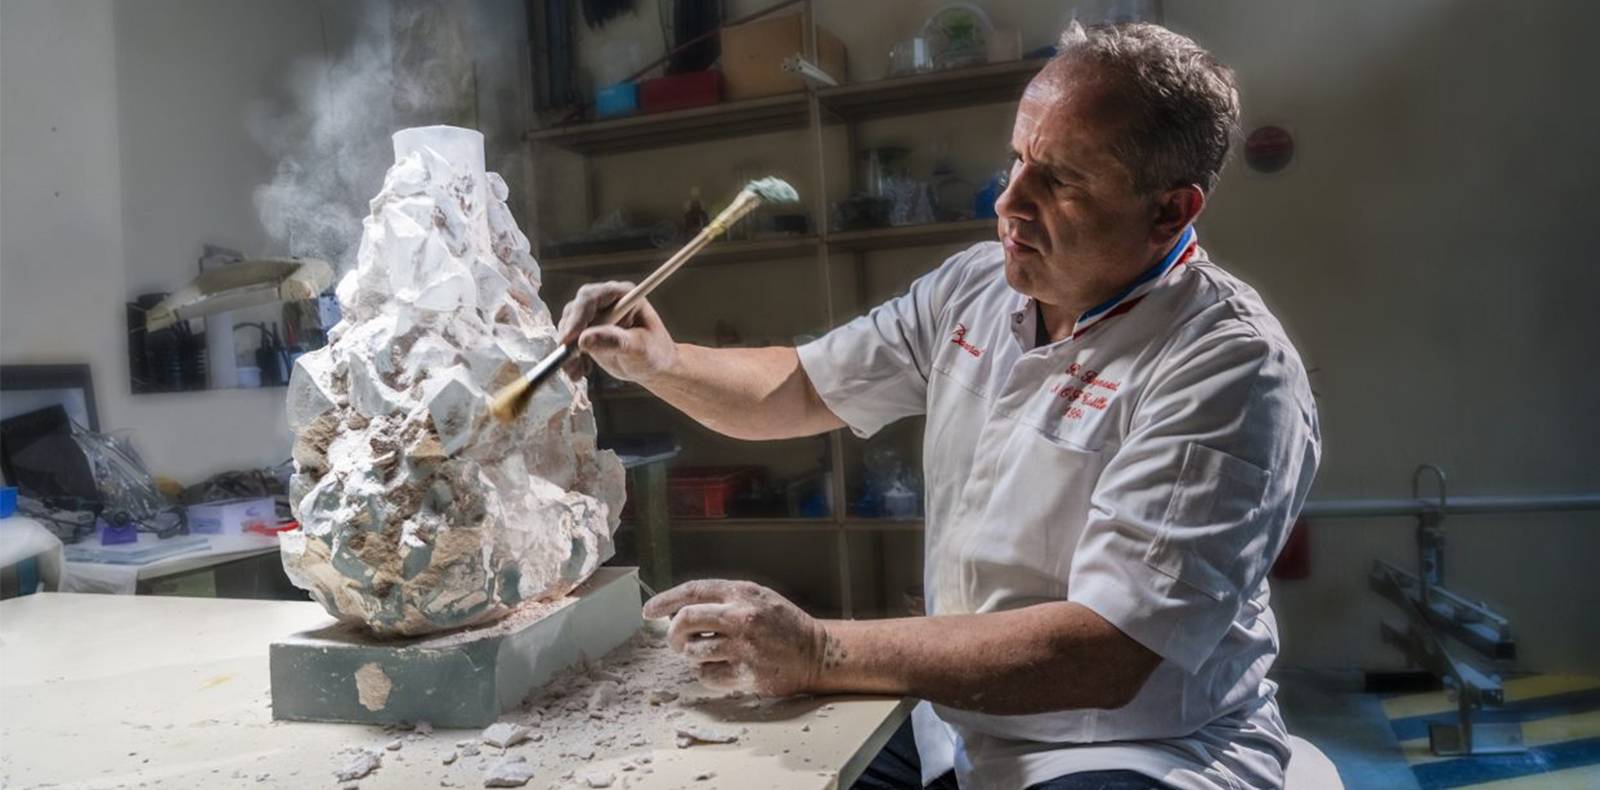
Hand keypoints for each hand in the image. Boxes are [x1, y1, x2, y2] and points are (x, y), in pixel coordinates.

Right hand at [556, 281, 676, 383]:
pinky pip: (569, 341)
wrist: (654, 366)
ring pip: (568, 326)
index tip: (570, 338)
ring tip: (576, 371)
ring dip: (567, 350)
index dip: (578, 316)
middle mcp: (605, 301)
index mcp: (622, 295)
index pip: (592, 298)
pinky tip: (578, 372)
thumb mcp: (639, 348)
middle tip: (568, 357)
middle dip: (569, 335)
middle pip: (575, 310)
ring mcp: (594, 316)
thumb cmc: (655, 353)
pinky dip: (569, 358)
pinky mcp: (587, 331)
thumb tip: (584, 339)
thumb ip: (614, 342)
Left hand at [643, 579, 827, 696]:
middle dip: (673, 633)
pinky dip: (708, 674)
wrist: (816, 652)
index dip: (665, 600)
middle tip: (676, 642)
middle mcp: (741, 616)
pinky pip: (707, 676)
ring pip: (693, 651)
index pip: (692, 591)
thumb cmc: (782, 624)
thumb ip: (723, 600)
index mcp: (741, 593)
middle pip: (685, 620)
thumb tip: (679, 612)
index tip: (649, 611)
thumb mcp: (756, 597)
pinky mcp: (747, 673)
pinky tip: (722, 669)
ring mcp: (744, 646)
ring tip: (708, 654)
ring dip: (692, 655)